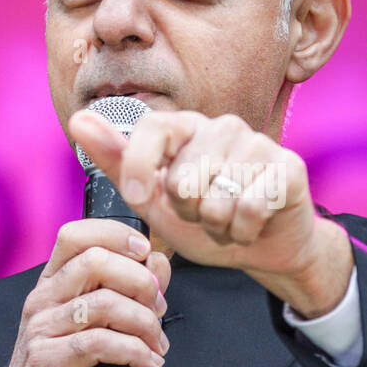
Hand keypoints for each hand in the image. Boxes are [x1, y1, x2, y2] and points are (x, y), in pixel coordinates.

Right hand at [0, 219, 170, 366]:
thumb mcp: (95, 326)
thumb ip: (126, 291)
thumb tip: (158, 262)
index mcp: (52, 284)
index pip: (75, 235)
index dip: (116, 234)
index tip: (147, 251)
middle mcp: (42, 300)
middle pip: (94, 261)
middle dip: (139, 280)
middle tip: (159, 306)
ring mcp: (41, 330)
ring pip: (102, 304)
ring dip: (144, 322)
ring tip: (157, 343)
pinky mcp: (46, 362)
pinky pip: (98, 344)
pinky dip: (133, 351)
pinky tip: (148, 362)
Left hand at [69, 108, 352, 317]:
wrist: (263, 246)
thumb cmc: (205, 219)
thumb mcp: (153, 199)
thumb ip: (118, 162)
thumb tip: (79, 119)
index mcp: (187, 127)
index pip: (154, 126)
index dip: (141, 165)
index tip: (140, 196)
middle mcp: (223, 126)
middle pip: (184, 178)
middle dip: (189, 214)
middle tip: (204, 214)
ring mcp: (258, 144)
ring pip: (216, 198)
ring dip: (217, 226)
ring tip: (227, 221)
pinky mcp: (288, 168)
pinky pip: (249, 208)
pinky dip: (244, 231)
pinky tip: (252, 225)